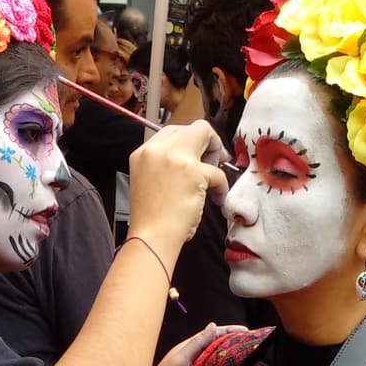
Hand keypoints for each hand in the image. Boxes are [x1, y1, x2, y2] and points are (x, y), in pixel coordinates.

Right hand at [128, 121, 228, 258]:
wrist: (151, 237)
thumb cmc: (152, 218)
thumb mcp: (149, 180)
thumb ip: (165, 164)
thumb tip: (193, 157)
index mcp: (143, 152)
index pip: (172, 131)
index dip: (190, 142)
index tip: (199, 157)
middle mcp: (157, 149)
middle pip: (191, 128)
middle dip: (206, 143)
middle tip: (211, 165)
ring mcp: (174, 157)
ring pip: (206, 133)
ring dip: (215, 157)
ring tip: (212, 182)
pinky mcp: (192, 171)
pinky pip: (217, 171)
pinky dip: (221, 186)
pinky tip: (217, 198)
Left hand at [141, 322, 247, 365]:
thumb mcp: (178, 361)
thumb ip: (195, 344)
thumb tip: (212, 326)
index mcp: (189, 350)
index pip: (213, 335)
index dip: (231, 332)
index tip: (248, 331)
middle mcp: (196, 362)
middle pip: (220, 350)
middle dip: (237, 346)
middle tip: (256, 346)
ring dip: (235, 364)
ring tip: (254, 362)